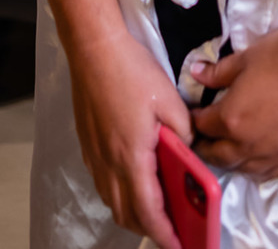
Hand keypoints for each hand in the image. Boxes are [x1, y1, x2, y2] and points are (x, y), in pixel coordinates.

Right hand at [65, 25, 192, 248]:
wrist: (94, 48)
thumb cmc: (132, 71)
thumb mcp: (169, 101)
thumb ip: (184, 133)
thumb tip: (189, 151)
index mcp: (132, 157)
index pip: (149, 212)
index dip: (166, 234)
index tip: (181, 245)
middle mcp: (109, 164)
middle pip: (127, 214)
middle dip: (150, 228)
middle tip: (174, 229)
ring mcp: (94, 156)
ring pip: (112, 201)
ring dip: (134, 212)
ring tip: (157, 208)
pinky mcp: (88, 145)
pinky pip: (104, 183)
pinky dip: (120, 193)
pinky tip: (135, 179)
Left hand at [190, 24, 277, 178]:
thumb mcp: (245, 58)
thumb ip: (217, 72)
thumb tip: (195, 73)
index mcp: (231, 119)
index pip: (203, 126)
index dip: (194, 120)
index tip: (192, 116)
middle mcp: (249, 144)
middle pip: (219, 156)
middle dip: (206, 148)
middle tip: (202, 140)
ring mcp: (274, 153)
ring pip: (244, 168)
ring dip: (231, 161)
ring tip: (226, 151)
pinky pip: (271, 170)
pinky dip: (258, 166)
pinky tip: (257, 158)